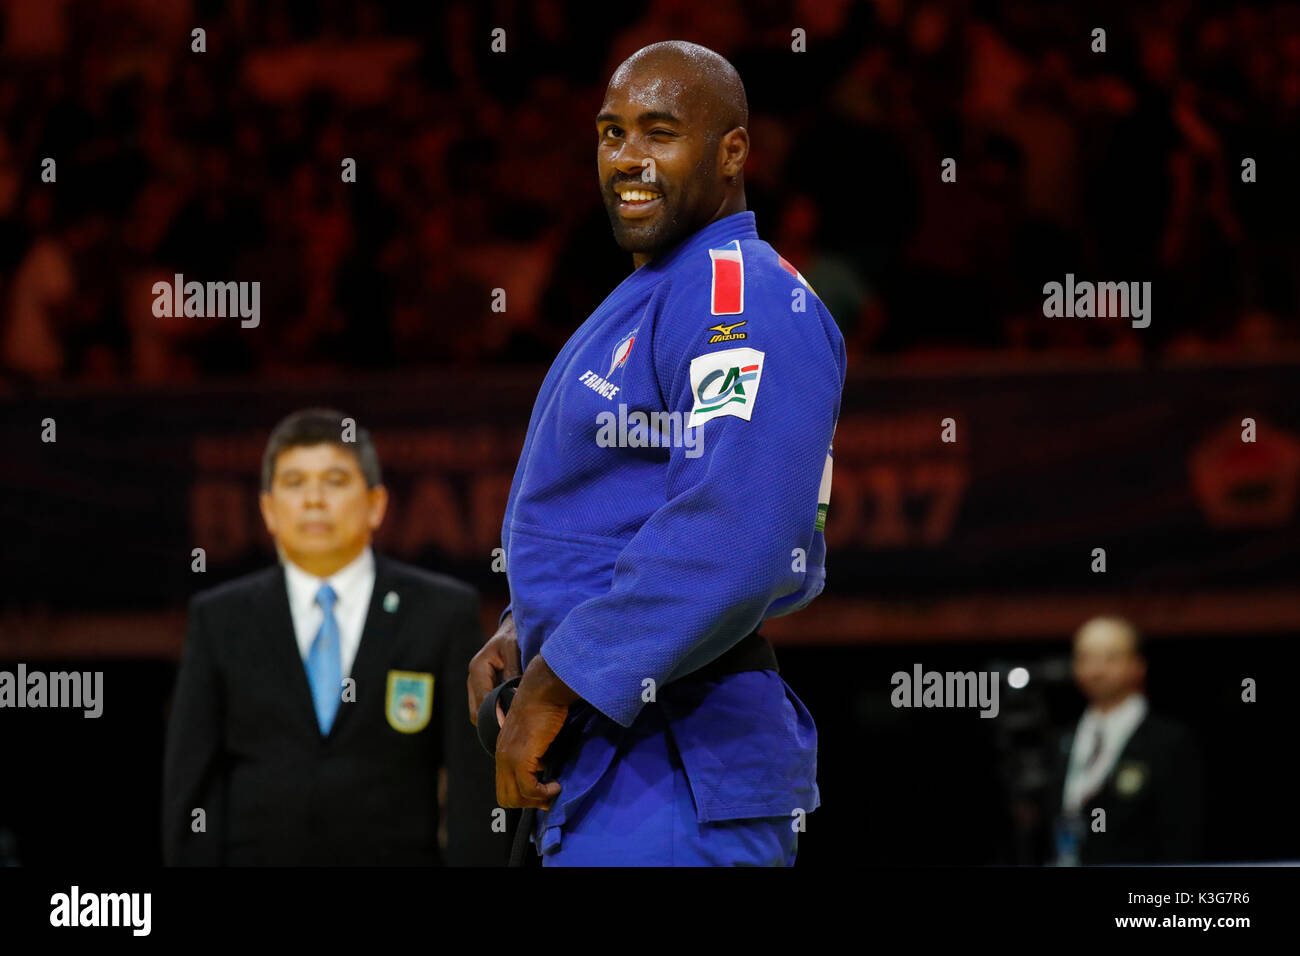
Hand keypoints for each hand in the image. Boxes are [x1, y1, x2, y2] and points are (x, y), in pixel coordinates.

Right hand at [467, 612, 520, 725]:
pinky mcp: (482, 689)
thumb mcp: (513, 650)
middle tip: (512, 732)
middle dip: (492, 722)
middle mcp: (473, 679)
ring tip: (512, 728)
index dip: (495, 715)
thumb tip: (513, 697)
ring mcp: (476, 685)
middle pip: (476, 712)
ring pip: (479, 712)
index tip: (510, 725)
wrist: (511, 629)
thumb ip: (512, 672)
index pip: (482, 700)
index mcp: (478, 668)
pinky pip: (485, 707)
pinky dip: (495, 714)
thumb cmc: (513, 636)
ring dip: (493, 719)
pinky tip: (511, 718)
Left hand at [495, 653, 579, 809]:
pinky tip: (556, 785)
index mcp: (503, 750)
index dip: (525, 795)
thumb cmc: (545, 705)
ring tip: (553, 791)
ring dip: (536, 800)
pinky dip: (543, 793)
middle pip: (506, 798)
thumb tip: (543, 767)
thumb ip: (533, 750)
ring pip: (514, 797)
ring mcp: (509, 757)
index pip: (505, 787)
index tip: (544, 792)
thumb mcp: (535, 733)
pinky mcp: (521, 756)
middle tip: (549, 796)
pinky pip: (528, 788)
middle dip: (529, 803)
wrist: (543, 689)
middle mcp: (502, 756)